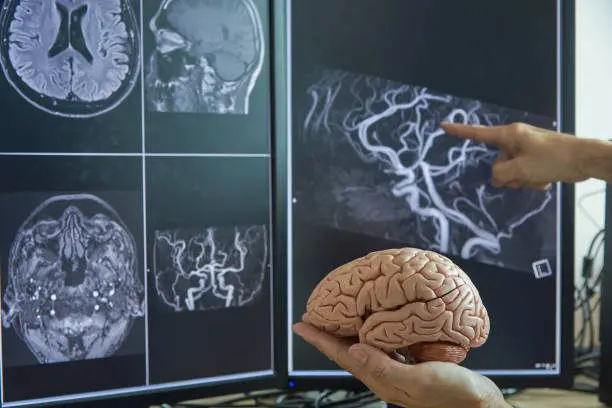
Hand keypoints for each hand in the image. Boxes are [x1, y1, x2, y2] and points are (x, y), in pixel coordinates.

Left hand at [293, 322, 508, 407]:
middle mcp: (384, 374)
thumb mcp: (418, 381)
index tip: (301, 325)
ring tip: (337, 315)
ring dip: (348, 331)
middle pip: (347, 350)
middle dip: (329, 334)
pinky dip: (375, 331)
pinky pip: (385, 344)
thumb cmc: (453, 396)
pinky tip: (377, 321)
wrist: (480, 406)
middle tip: (313, 315)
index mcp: (381, 378)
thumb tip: (352, 351)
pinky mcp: (412, 364)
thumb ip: (384, 367)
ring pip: (364, 346)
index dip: (320, 340)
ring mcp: (397, 370)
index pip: (342, 356)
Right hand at [440, 122, 585, 189]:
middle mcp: (516, 139)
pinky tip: (545, 180)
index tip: (443, 126)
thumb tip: (495, 176)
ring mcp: (527, 148)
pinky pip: (525, 172)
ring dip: (522, 180)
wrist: (585, 159)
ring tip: (538, 180)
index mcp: (510, 135)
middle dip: (507, 175)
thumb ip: (500, 173)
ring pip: (512, 170)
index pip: (478, 133)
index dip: (460, 131)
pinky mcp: (537, 158)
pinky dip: (532, 179)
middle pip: (498, 161)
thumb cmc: (552, 159)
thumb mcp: (521, 169)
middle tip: (521, 179)